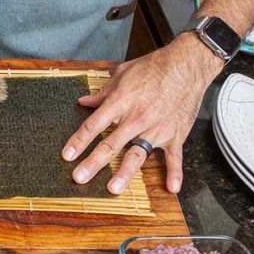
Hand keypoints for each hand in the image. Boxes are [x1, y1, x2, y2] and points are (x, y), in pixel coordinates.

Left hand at [62, 34, 222, 194]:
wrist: (186, 64)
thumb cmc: (154, 67)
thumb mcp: (122, 74)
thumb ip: (103, 92)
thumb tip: (84, 102)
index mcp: (121, 103)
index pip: (94, 125)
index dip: (78, 141)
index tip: (67, 155)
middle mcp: (136, 118)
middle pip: (111, 144)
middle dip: (93, 163)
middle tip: (79, 177)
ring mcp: (156, 128)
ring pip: (137, 154)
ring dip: (125, 173)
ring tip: (113, 188)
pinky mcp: (175, 134)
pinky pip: (174, 156)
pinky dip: (174, 172)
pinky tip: (171, 187)